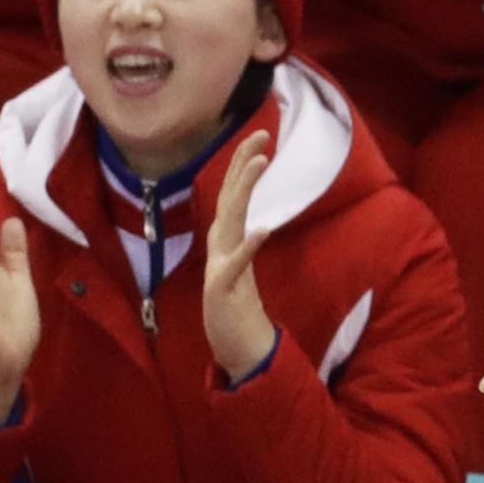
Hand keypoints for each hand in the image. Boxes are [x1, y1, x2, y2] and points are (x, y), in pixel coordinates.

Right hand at [202, 131, 278, 382]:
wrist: (236, 350)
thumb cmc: (237, 311)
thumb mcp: (240, 270)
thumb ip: (241, 246)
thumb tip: (248, 224)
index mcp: (227, 242)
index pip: (235, 195)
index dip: (243, 165)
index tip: (260, 137)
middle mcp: (221, 248)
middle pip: (231, 197)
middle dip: (243, 163)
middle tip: (260, 133)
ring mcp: (220, 266)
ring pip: (231, 220)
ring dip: (245, 189)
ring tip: (260, 162)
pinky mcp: (223, 289)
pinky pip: (236, 264)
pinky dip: (248, 246)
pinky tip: (263, 228)